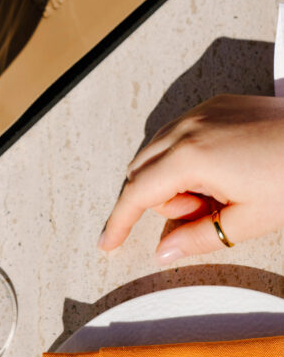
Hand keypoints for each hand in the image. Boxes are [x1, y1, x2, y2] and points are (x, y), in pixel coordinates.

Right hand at [99, 95, 283, 263]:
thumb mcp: (248, 220)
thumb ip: (197, 238)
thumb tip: (164, 252)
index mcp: (190, 157)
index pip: (137, 194)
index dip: (119, 223)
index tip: (108, 243)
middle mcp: (187, 127)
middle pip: (142, 170)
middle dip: (160, 200)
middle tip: (203, 214)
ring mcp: (202, 111)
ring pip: (158, 149)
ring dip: (172, 178)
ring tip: (219, 193)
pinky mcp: (218, 103)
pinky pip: (180, 131)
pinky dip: (185, 156)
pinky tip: (223, 171)